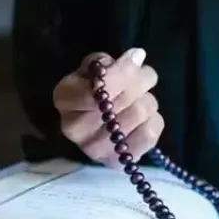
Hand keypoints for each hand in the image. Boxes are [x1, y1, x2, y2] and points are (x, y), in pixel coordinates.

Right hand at [55, 48, 162, 165]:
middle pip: (124, 101)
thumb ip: (107, 63)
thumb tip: (136, 57)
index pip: (96, 89)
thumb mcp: (91, 69)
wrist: (90, 125)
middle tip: (144, 75)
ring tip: (141, 97)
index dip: (122, 72)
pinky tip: (145, 117)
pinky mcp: (118, 162)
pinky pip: (150, 133)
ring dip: (147, 99)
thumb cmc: (90, 89)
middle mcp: (76, 129)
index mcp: (65, 99)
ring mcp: (96, 150)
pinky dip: (154, 120)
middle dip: (140, 82)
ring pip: (140, 113)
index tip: (136, 57)